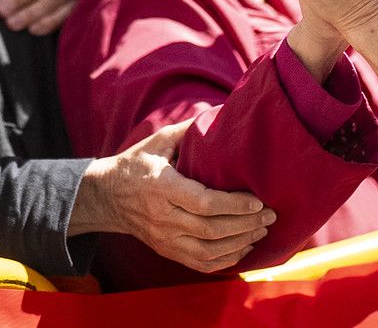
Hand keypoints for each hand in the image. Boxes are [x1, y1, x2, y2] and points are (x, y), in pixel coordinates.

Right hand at [68, 118, 276, 273]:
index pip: (203, 202)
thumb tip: (221, 113)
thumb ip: (188, 130)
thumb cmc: (136, 164)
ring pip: (209, 251)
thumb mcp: (157, 142)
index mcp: (162, 187)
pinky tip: (243, 248)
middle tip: (270, 215)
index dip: (234, 205)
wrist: (107, 197)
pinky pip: (200, 263)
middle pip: (211, 229)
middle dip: (245, 224)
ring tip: (262, 230)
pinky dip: (226, 260)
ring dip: (240, 243)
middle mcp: (163, 217)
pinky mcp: (167, 251)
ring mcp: (164, 239)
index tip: (258, 201)